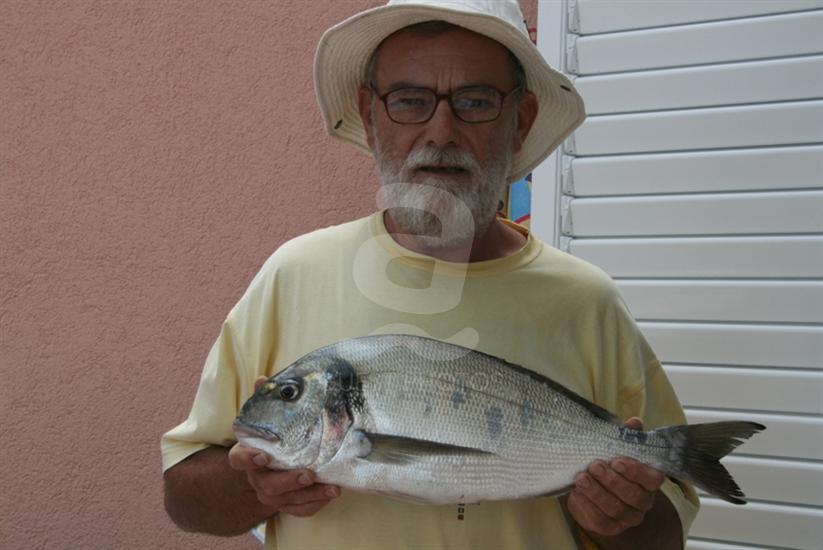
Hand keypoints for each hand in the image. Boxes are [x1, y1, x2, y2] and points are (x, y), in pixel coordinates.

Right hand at [227, 376, 340, 517]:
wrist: (273, 464)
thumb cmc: (274, 435)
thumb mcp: (269, 417)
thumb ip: (267, 402)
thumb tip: (263, 379)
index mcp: (248, 454)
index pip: (238, 459)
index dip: (248, 459)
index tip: (263, 455)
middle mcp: (257, 477)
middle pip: (267, 485)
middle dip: (289, 480)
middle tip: (308, 473)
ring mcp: (270, 494)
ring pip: (286, 501)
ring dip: (310, 495)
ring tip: (332, 487)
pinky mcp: (286, 504)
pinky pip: (299, 510)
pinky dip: (315, 503)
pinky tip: (331, 492)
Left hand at [566, 417, 665, 536]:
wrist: (589, 488)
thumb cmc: (607, 464)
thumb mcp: (615, 448)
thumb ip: (626, 436)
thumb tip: (635, 422)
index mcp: (648, 481)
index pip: (652, 479)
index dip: (635, 470)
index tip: (616, 460)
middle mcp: (642, 502)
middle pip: (633, 495)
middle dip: (612, 480)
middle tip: (594, 466)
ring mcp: (627, 517)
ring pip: (616, 509)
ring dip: (597, 492)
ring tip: (581, 478)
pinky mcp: (609, 527)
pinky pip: (600, 520)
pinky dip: (587, 505)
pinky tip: (577, 493)